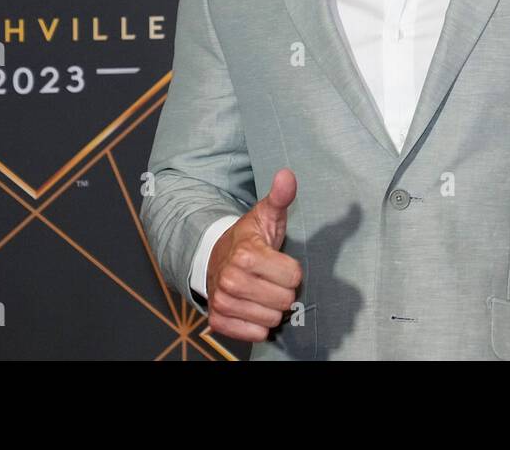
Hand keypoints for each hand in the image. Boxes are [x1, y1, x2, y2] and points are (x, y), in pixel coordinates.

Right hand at [205, 168, 303, 341]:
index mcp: (247, 254)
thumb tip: (287, 175)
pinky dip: (258, 325)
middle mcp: (231, 279)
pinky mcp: (218, 319)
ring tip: (262, 291)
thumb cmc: (250, 239)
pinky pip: (254, 334)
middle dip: (283, 290)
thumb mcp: (267, 215)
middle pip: (284, 300)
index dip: (291, 270)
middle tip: (270, 278)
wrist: (216, 258)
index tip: (279, 262)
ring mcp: (223, 301)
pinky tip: (253, 308)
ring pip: (271, 319)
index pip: (293, 276)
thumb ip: (281, 196)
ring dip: (271, 308)